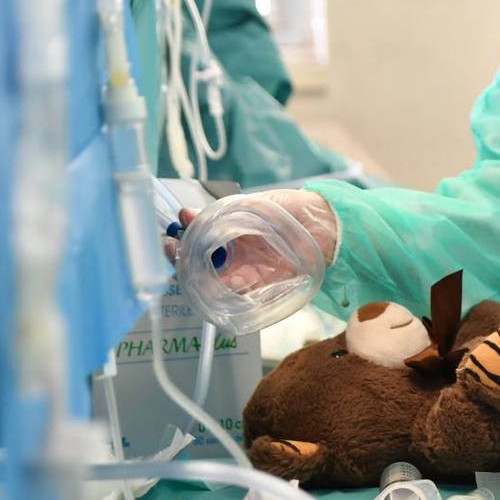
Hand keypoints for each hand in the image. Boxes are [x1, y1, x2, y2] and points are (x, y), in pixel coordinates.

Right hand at [162, 189, 339, 292]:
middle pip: (198, 261)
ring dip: (194, 277)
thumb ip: (220, 214)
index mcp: (230, 230)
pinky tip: (205, 286)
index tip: (171, 234)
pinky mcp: (261, 286)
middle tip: (173, 251)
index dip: (181, 239)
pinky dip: (218, 294)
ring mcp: (246, 270)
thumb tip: (186, 214)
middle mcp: (234, 252)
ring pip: (211, 280)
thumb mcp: (251, 205)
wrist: (328, 225)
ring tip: (184, 268)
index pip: (196, 238)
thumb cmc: (292, 208)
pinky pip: (234, 294)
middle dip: (181, 259)